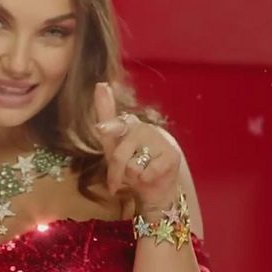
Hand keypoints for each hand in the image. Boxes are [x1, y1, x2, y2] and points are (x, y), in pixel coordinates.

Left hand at [93, 82, 180, 208]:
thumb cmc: (132, 166)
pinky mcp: (172, 155)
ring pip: (133, 166)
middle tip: (118, 180)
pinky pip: (146, 174)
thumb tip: (100, 84)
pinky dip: (146, 181)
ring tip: (140, 174)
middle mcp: (144, 127)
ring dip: (133, 177)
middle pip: (119, 155)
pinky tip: (152, 177)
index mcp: (128, 124)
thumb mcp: (112, 147)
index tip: (101, 99)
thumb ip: (105, 122)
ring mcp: (160, 140)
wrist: (157, 188)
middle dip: (115, 173)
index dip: (108, 121)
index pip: (116, 120)